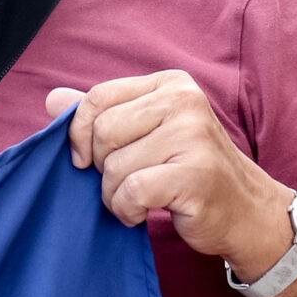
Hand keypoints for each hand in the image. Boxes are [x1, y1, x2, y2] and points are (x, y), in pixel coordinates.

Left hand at [48, 73, 292, 270]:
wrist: (244, 211)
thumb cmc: (187, 170)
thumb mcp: (145, 133)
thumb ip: (101, 115)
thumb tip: (52, 98)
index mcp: (169, 84)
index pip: (99, 98)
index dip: (79, 133)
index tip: (85, 159)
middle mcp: (184, 102)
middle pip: (103, 132)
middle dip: (102, 167)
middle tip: (127, 181)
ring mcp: (193, 136)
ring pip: (115, 166)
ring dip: (115, 193)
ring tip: (140, 198)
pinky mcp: (195, 174)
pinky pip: (132, 191)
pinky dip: (127, 209)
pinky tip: (143, 212)